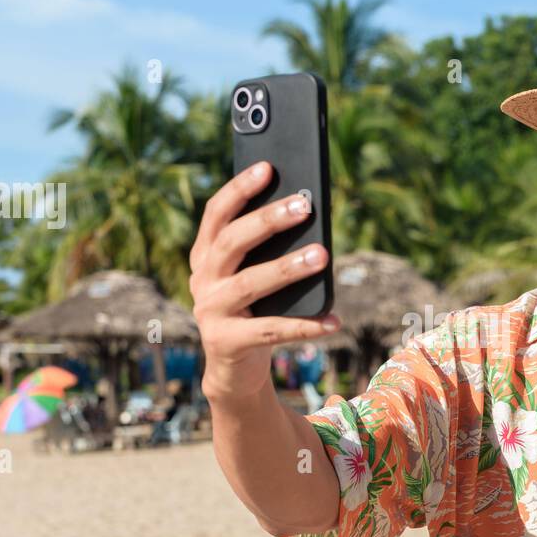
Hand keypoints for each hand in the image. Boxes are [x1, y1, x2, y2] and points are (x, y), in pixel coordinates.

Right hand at [189, 160, 338, 404]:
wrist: (234, 369)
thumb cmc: (253, 310)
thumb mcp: (253, 275)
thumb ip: (267, 250)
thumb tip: (306, 211)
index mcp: (206, 256)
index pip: (216, 214)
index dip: (239, 189)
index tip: (267, 167)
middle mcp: (202, 280)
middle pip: (232, 242)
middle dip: (268, 221)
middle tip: (304, 206)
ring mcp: (211, 312)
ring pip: (250, 283)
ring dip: (288, 268)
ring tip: (322, 255)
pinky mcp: (226, 343)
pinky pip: (271, 331)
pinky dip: (305, 325)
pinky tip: (333, 320)